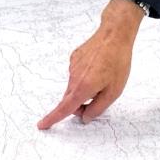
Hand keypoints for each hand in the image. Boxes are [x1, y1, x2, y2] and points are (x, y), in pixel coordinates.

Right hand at [37, 0, 142, 129]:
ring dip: (85, 88)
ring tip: (104, 76)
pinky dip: (85, 76)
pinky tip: (99, 66)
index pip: (64, 108)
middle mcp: (74, 77)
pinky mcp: (74, 57)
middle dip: (82, 105)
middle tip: (101, 97)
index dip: (53, 118)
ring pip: (75, 86)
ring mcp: (73, 66)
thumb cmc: (118, 62)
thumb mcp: (114, 91)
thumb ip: (98, 108)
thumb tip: (85, 117)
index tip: (42, 125)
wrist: (114, 35)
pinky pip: (77, 73)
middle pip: (71, 99)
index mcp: (83, 88)